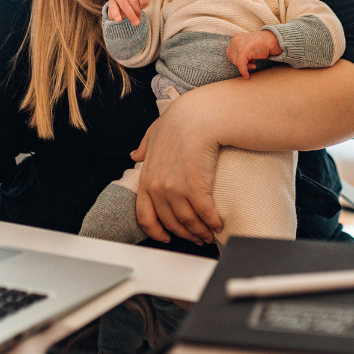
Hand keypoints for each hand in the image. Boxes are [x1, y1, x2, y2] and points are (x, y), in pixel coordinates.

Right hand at [107, 0, 149, 24]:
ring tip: (136, 23)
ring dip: (131, 15)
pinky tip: (118, 20)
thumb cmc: (137, 1)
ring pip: (125, 5)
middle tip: (139, 17)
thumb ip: (145, 1)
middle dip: (137, 11)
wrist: (124, 3)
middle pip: (133, 0)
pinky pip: (113, 8)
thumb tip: (142, 6)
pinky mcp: (111, 1)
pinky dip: (116, 14)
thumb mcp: (143, 0)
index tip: (144, 7)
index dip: (143, 0)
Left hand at [130, 95, 223, 244]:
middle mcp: (159, 188)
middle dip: (184, 234)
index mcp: (147, 178)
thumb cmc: (180, 120)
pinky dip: (212, 223)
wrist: (199, 116)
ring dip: (200, 232)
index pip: (145, 216)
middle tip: (195, 237)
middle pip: (170, 223)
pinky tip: (218, 224)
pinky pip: (204, 214)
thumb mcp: (154, 132)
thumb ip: (144, 146)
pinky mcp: (195, 188)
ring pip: (188, 222)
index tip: (166, 237)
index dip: (156, 231)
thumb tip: (135, 155)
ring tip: (208, 233)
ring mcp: (176, 190)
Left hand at [226, 30, 281, 78]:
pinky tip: (247, 75)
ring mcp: (239, 45)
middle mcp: (236, 40)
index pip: (230, 53)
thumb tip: (237, 63)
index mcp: (236, 38)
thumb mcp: (247, 47)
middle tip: (251, 65)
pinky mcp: (244, 50)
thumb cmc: (261, 45)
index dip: (236, 60)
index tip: (244, 63)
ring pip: (236, 62)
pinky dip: (244, 71)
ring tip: (253, 65)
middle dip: (240, 64)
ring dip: (245, 67)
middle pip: (232, 58)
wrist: (271, 41)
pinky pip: (241, 64)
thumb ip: (240, 52)